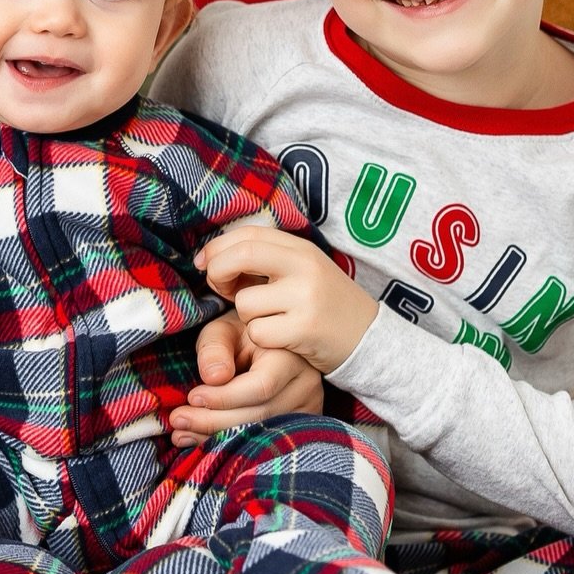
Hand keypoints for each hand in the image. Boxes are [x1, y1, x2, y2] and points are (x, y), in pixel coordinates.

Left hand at [170, 312, 323, 445]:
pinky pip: (266, 440)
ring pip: (262, 433)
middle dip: (214, 421)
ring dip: (218, 436)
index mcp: (290, 355)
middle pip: (261, 415)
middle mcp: (306, 384)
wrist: (265, 342)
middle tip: (178, 420)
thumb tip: (213, 378)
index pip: (261, 386)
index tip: (192, 397)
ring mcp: (308, 407)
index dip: (224, 397)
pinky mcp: (300, 424)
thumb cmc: (240, 334)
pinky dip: (231, 441)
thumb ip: (215, 348)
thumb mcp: (223, 330)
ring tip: (181, 432)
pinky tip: (201, 439)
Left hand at [196, 224, 377, 373]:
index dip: (218, 246)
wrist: (370, 339)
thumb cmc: (325, 305)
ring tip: (270, 320)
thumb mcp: (303, 271)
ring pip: (246, 302)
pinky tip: (282, 339)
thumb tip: (214, 255)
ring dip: (247, 317)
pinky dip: (262, 339)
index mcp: (301, 248)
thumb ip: (268, 259)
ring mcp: (306, 296)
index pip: (248, 233)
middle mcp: (304, 266)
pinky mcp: (305, 328)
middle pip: (241, 255)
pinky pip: (259, 332)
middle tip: (222, 291)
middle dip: (219, 272)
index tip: (204, 263)